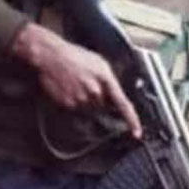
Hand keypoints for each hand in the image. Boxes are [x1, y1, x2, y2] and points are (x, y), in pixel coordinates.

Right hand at [11, 22, 141, 137]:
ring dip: (86, 101)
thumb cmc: (74, 56)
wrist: (51, 55)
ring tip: (77, 84)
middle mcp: (94, 91)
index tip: (137, 133)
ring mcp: (81, 99)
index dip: (132, 121)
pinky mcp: (67, 105)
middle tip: (88, 85)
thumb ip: (110, 81)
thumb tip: (115, 96)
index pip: (123, 104)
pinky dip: (74, 102)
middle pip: (103, 107)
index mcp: (106, 78)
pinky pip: (76, 109)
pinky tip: (69, 88)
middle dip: (100, 100)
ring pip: (89, 109)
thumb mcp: (99, 63)